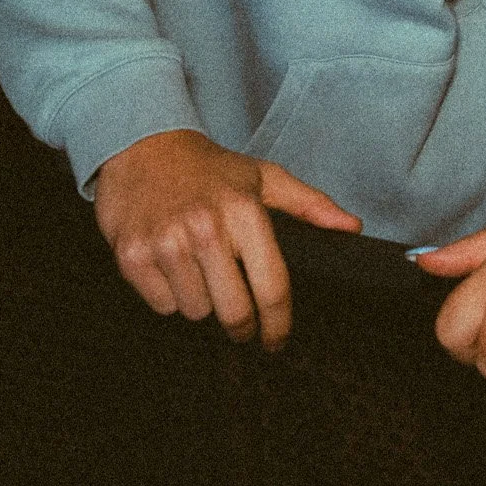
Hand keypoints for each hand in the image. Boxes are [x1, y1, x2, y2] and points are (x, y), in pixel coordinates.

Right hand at [93, 129, 359, 347]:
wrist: (143, 144)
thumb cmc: (211, 168)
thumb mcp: (264, 177)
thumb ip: (310, 204)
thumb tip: (352, 227)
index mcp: (245, 211)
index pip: (273, 287)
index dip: (279, 325)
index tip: (277, 341)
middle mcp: (206, 227)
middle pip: (234, 312)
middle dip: (241, 325)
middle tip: (240, 321)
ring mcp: (167, 242)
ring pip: (195, 312)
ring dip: (200, 300)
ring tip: (197, 268)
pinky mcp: (132, 255)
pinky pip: (161, 305)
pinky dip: (168, 294)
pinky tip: (170, 265)